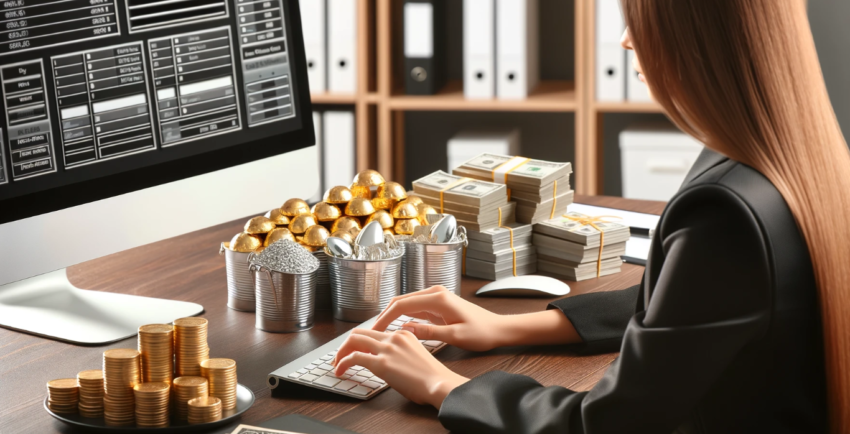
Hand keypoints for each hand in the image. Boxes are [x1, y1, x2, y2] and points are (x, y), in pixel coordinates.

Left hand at [332, 328, 467, 407]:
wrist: (440, 384)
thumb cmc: (432, 377)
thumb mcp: (416, 356)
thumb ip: (400, 353)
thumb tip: (385, 362)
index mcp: (403, 334)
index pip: (374, 332)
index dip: (360, 342)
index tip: (354, 351)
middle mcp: (394, 337)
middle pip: (360, 332)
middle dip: (346, 344)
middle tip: (340, 356)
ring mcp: (387, 348)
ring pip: (353, 340)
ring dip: (341, 352)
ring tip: (337, 364)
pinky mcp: (381, 363)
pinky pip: (354, 357)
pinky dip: (343, 363)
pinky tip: (340, 371)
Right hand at [371, 286, 506, 351]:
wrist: (497, 328)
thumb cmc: (480, 333)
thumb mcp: (454, 336)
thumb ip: (429, 332)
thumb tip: (406, 329)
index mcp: (438, 299)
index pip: (402, 304)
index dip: (385, 317)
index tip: (374, 330)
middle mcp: (435, 293)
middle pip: (401, 301)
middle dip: (384, 315)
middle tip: (371, 331)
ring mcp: (436, 296)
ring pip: (406, 303)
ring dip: (392, 315)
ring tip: (379, 331)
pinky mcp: (438, 303)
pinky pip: (415, 308)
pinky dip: (403, 316)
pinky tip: (396, 327)